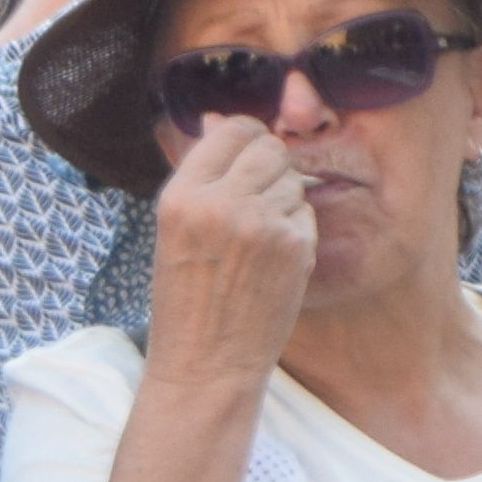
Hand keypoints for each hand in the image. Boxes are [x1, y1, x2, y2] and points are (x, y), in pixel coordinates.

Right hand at [143, 117, 319, 387]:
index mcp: (182, 196)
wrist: (206, 362)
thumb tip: (220, 119)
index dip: (246, 137)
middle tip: (258, 195)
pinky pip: (306, 212)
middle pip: (270, 147)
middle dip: (271, 164)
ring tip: (258, 236)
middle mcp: (221, 204)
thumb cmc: (186, 298)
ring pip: (293, 179)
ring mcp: (262, 224)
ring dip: (284, 197)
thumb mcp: (175, 230)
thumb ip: (201, 176)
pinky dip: (296, 227)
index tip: (248, 152)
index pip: (231, 129)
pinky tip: (273, 258)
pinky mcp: (295, 246)